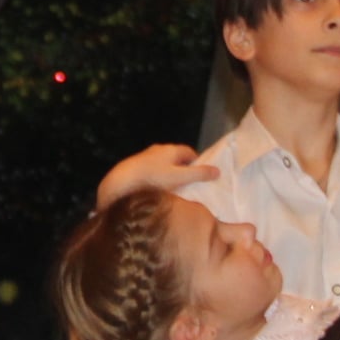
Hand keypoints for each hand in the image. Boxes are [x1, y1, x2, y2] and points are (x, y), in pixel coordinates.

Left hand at [96, 144, 218, 208]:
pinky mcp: (135, 167)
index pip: (189, 152)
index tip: (201, 175)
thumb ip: (198, 175)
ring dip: (169, 173)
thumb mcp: (180, 178)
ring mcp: (145, 157)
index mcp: (170, 149)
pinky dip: (157, 178)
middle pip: (176, 158)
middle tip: (189, 184)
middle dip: (183, 168)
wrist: (121, 182)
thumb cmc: (153, 178)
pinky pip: (151, 171)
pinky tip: (156, 190)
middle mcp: (158, 150)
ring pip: (162, 164)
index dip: (197, 163)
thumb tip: (217, 171)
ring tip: (173, 189)